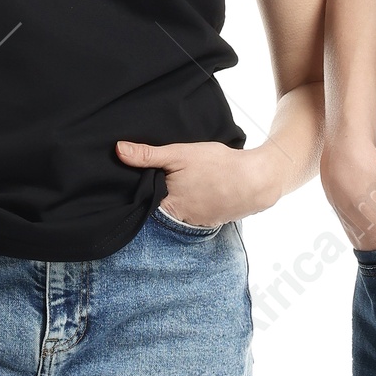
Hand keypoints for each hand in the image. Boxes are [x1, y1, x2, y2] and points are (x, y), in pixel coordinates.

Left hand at [116, 137, 289, 226]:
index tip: (142, 180)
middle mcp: (180, 222)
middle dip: (160, 196)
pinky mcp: (212, 222)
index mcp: (168, 207)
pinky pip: (195, 215)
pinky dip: (195, 205)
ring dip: (178, 202)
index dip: (141, 191)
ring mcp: (197, 224)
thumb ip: (148, 155)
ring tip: (186, 184)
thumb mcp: (179, 154)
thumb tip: (118, 150)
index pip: (142, 203)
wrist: (257, 180)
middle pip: (160, 209)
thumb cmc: (217, 165)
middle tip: (167, 178)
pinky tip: (201, 191)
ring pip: (178, 213)